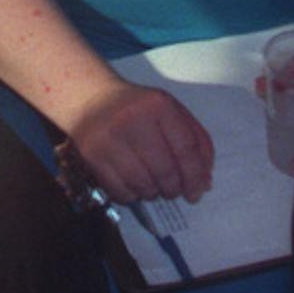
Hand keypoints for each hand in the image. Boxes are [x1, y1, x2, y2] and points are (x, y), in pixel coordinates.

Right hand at [67, 80, 213, 202]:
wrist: (89, 98)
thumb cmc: (138, 109)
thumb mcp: (171, 112)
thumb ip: (196, 142)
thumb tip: (204, 183)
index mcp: (157, 105)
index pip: (186, 149)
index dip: (196, 176)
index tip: (197, 192)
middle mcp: (131, 119)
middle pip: (166, 171)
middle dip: (174, 188)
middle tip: (172, 189)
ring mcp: (108, 138)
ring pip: (143, 184)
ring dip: (153, 192)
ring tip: (152, 183)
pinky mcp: (90, 156)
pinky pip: (120, 191)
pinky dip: (132, 194)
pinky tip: (132, 183)